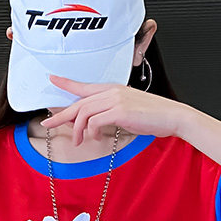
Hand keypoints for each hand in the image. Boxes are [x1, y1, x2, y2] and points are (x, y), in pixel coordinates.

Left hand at [42, 76, 191, 145]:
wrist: (173, 116)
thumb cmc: (153, 116)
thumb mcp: (128, 111)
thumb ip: (111, 112)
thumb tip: (95, 123)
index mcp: (114, 89)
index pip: (85, 86)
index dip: (67, 83)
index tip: (53, 79)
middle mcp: (112, 91)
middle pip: (79, 102)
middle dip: (61, 115)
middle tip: (48, 124)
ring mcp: (116, 100)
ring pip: (84, 113)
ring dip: (77, 129)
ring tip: (78, 141)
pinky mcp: (120, 111)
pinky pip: (95, 122)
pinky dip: (91, 132)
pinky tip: (94, 138)